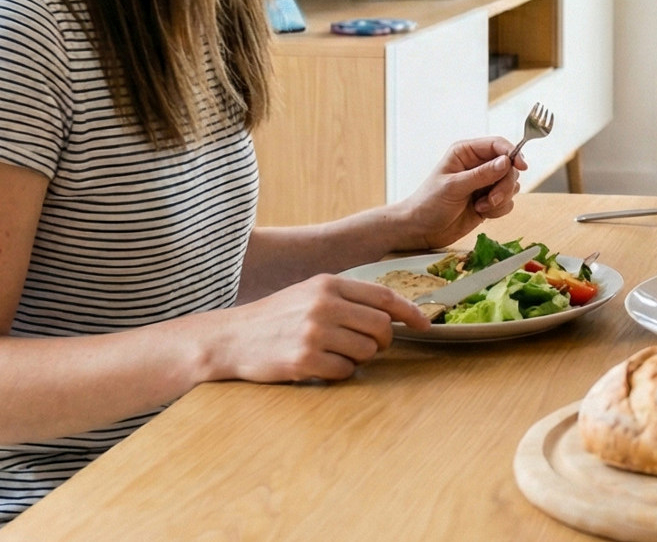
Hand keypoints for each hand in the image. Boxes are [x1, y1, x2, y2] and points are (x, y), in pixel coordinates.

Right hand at [209, 274, 427, 382]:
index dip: (410, 313)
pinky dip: (338, 372)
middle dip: (381, 341)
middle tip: (365, 345)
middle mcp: (324, 305)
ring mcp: (314, 333)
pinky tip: (318, 365)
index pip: (384, 297)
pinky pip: (345, 371)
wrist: (230, 338)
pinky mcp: (304, 360)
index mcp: (328, 284)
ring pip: (366, 352)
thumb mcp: (311, 293)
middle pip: (381, 328)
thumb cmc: (276, 317)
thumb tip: (394, 312)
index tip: (426, 325)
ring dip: (357, 358)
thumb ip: (349, 298)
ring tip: (332, 352)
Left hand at [393, 137, 524, 250]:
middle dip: (504, 185)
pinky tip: (481, 213)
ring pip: (511, 185)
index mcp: (466, 153)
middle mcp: (478, 165)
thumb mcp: (454, 186)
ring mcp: (484, 184)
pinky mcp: (489, 201)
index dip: (512, 153)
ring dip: (501, 198)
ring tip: (481, 207)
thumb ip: (481, 175)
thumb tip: (506, 162)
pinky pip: (508, 201)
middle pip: (509, 167)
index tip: (521, 167)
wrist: (420, 230)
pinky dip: (499, 209)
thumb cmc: (428, 203)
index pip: (497, 145)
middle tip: (492, 199)